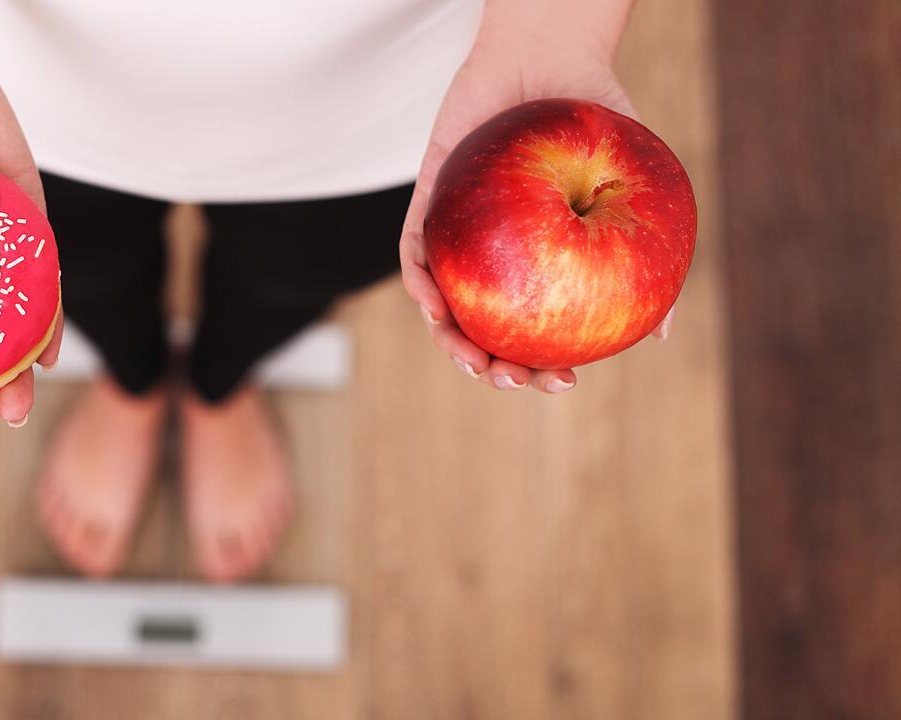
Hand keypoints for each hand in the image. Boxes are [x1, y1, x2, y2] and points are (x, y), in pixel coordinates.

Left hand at [399, 7, 671, 393]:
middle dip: (492, 369)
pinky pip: (415, 251)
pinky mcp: (427, 203)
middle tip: (513, 380)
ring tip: (474, 361)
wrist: (550, 58)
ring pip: (443, 304)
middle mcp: (496, 256)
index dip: (542, 366)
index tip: (562, 382)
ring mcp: (458, 234)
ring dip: (450, 340)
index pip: (534, 330)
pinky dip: (421, 283)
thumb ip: (644, 253)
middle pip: (483, 329)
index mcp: (539, 262)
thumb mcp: (632, 186)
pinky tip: (435, 303)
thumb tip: (662, 332)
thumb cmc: (595, 120)